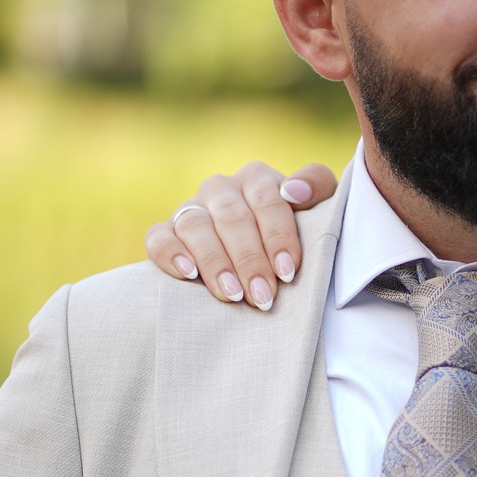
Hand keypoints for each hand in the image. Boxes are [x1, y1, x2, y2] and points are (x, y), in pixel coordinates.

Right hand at [145, 160, 337, 308]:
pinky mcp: (165, 231)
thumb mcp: (315, 207)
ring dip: (214, 262)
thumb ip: (317, 186)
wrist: (258, 258)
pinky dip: (171, 254)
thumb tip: (295, 191)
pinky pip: (159, 237)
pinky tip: (188, 275)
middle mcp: (222, 188)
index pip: (268, 200)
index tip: (288, 272)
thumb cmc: (291, 234)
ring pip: (196, 227)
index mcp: (257, 178)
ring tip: (232, 295)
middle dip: (250, 260)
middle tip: (263, 297)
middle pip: (233, 218)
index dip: (278, 236)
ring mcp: (191, 208)